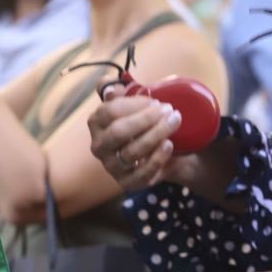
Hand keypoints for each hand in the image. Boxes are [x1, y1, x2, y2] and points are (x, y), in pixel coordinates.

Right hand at [88, 83, 241, 206]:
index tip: (156, 101)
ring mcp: (112, 166)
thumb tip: (113, 88)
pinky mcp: (127, 183)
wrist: (169, 152)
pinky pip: (142, 173)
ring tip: (174, 122)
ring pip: (132, 151)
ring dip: (157, 134)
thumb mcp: (138, 103)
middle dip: (146, 119)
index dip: (134, 104)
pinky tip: (169, 145)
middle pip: (119, 132)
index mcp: (97, 122)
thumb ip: (125, 89)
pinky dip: (157, 158)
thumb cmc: (148, 123)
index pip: (109, 111)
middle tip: (169, 110)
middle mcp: (99, 146)